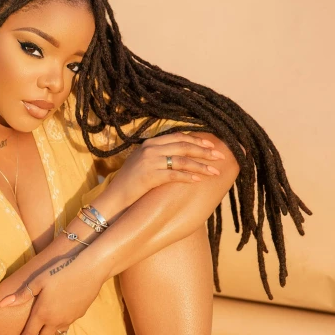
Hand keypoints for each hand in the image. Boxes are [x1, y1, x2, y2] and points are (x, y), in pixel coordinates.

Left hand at [0, 249, 102, 334]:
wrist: (91, 269)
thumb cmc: (61, 270)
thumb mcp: (38, 280)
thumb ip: (21, 295)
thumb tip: (1, 304)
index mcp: (43, 313)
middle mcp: (56, 320)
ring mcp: (69, 319)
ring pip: (56, 332)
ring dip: (48, 331)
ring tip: (43, 322)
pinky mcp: (79, 314)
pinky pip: (66, 323)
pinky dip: (59, 322)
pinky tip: (59, 310)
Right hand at [110, 132, 225, 205]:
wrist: (114, 198)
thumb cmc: (130, 183)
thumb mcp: (142, 162)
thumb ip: (158, 154)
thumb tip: (180, 154)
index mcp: (149, 143)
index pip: (178, 136)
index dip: (196, 140)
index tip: (211, 144)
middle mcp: (150, 149)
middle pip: (183, 146)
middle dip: (204, 151)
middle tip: (220, 156)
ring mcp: (149, 161)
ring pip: (182, 160)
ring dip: (201, 165)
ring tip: (216, 171)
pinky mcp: (149, 176)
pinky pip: (174, 174)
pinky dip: (188, 177)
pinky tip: (199, 180)